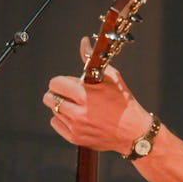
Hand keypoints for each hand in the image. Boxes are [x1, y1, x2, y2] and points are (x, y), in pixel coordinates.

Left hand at [42, 36, 149, 153]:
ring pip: (53, 110)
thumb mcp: (111, 77)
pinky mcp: (75, 138)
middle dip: (57, 93)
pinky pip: (56, 124)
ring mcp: (75, 127)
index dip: (61, 81)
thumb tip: (84, 43)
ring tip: (76, 106)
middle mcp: (78, 112)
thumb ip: (92, 61)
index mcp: (85, 94)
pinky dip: (62, 119)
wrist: (133, 131)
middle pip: (49, 98)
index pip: (56, 83)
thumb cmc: (123, 102)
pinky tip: (76, 117)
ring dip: (61, 106)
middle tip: (68, 93)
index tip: (68, 83)